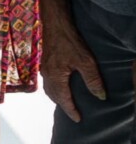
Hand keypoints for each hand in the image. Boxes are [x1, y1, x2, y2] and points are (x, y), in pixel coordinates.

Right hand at [38, 0, 105, 121]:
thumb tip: (100, 97)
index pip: (64, 99)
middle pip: (53, 95)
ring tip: (66, 101)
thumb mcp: (86, 62)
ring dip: (57, 96)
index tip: (78, 119)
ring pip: (48, 88)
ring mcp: (44, 67)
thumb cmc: (69, 42)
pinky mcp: (45, 61)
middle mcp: (46, 74)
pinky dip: (53, 87)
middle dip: (62, 105)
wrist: (54, 23)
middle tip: (73, 112)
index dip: (72, 110)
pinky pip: (47, 80)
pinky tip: (59, 83)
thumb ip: (93, 80)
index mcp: (56, 77)